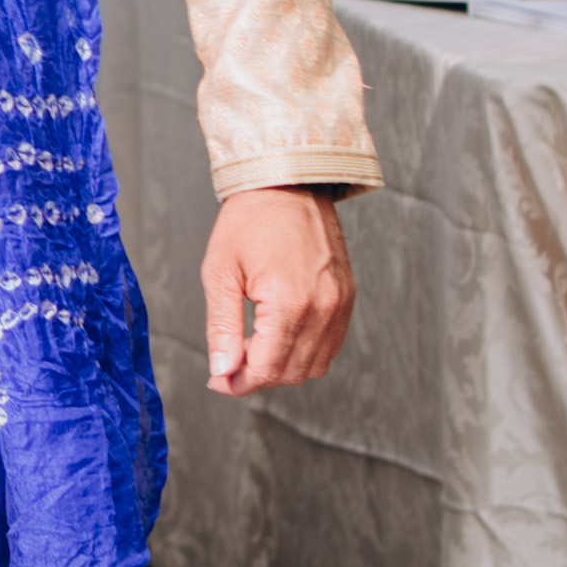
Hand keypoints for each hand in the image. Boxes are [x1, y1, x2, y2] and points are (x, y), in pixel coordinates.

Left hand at [201, 187, 352, 395]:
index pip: (267, 369)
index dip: (238, 383)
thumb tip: (223, 371)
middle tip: (229, 365)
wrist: (287, 183)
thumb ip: (222, 328)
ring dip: (282, 368)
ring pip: (315, 366)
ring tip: (253, 348)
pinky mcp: (347, 297)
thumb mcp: (220, 273)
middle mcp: (322, 308)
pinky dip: (305, 352)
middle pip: (291, 373)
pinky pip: (331, 345)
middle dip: (257, 377)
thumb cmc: (249, 220)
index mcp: (289, 302)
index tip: (219, 380)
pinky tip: (279, 337)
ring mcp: (339, 303)